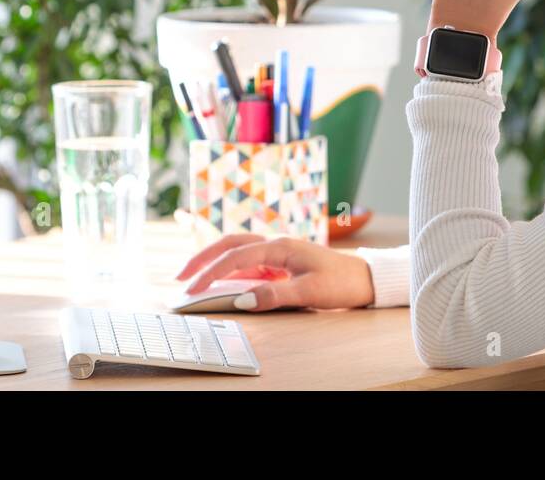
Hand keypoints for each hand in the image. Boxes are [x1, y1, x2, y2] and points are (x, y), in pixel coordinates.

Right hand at [174, 233, 376, 310]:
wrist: (365, 278)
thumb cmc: (341, 282)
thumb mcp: (309, 292)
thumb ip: (275, 295)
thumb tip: (242, 300)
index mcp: (280, 247)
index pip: (236, 256)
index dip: (211, 272)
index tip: (193, 289)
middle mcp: (275, 245)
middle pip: (230, 244)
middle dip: (202, 257)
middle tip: (179, 276)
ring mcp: (277, 253)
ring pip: (237, 251)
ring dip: (214, 261)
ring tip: (193, 277)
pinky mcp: (280, 263)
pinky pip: (248, 263)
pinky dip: (230, 270)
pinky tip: (221, 283)